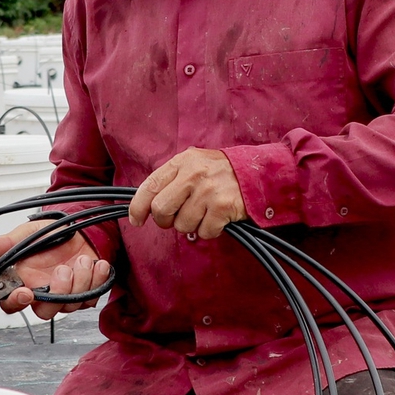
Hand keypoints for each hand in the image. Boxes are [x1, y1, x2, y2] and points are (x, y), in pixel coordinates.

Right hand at [0, 219, 109, 320]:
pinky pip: (91, 298)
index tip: (25, 292)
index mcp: (24, 283)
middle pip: (45, 312)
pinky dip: (97, 280)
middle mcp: (43, 295)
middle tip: (64, 270)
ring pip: (70, 305)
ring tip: (83, 259)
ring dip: (81, 281)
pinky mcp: (86, 295)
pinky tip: (97, 264)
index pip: (12, 304)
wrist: (79, 229)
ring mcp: (66, 297)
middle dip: (58, 292)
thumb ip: (4, 245)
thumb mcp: (26, 236)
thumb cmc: (50, 235)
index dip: (16, 302)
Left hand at [130, 148, 244, 238]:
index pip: (150, 186)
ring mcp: (208, 191)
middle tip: (176, 219)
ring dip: (191, 226)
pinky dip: (209, 231)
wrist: (258, 172)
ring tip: (204, 213)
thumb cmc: (222, 172)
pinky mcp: (222, 207)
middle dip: (165, 221)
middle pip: (161, 209)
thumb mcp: (195, 164)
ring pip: (182, 225)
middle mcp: (193, 174)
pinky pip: (204, 232)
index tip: (136, 220)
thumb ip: (173, 180)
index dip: (138, 207)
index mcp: (182, 162)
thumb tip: (148, 205)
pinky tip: (217, 219)